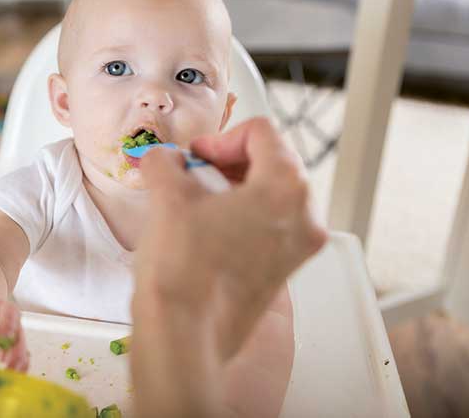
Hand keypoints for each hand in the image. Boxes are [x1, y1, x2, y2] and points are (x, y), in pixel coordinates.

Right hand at [131, 117, 326, 416]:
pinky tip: (205, 229)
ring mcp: (298, 248)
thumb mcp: (167, 196)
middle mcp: (305, 217)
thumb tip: (163, 159)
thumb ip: (165, 162)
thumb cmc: (182, 266)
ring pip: (271, 195)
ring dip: (233, 189)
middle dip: (229, 162)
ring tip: (196, 202)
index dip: (220, 138)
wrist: (184, 335)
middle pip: (273, 162)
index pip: (261, 133)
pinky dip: (240, 216)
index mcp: (286, 188)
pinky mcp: (283, 271)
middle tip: (194, 174)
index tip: (194, 157)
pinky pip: (269, 226)